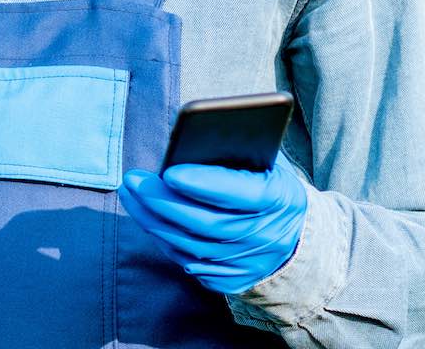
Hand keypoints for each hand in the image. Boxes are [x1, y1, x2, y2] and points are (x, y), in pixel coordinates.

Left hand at [118, 157, 307, 293]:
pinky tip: (148, 219)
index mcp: (279, 200)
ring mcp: (249, 264)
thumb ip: (234, 154)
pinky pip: (190, 264)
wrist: (293, 236)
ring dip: (154, 220)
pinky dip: (166, 241)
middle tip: (133, 181)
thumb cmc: (266, 185)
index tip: (169, 171)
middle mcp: (266, 237)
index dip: (204, 184)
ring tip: (131, 195)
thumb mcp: (263, 164)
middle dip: (164, 202)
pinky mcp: (233, 281)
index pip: (240, 194)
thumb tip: (187, 143)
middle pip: (206, 224)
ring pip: (191, 247)